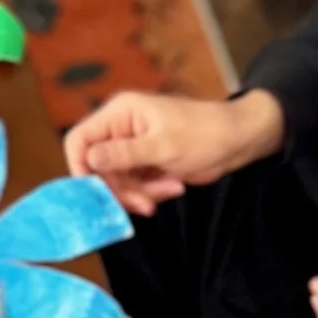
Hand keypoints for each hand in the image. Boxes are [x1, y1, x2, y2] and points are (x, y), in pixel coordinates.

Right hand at [62, 86, 282, 213]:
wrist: (237, 141)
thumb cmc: (204, 134)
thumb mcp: (163, 146)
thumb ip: (124, 154)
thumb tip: (89, 159)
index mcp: (120, 113)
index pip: (80, 140)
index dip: (80, 167)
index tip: (95, 192)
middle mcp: (120, 128)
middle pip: (96, 168)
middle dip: (119, 189)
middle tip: (143, 204)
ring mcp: (131, 147)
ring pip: (115, 181)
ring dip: (139, 194)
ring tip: (168, 191)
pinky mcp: (144, 163)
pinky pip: (133, 185)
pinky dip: (150, 193)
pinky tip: (173, 187)